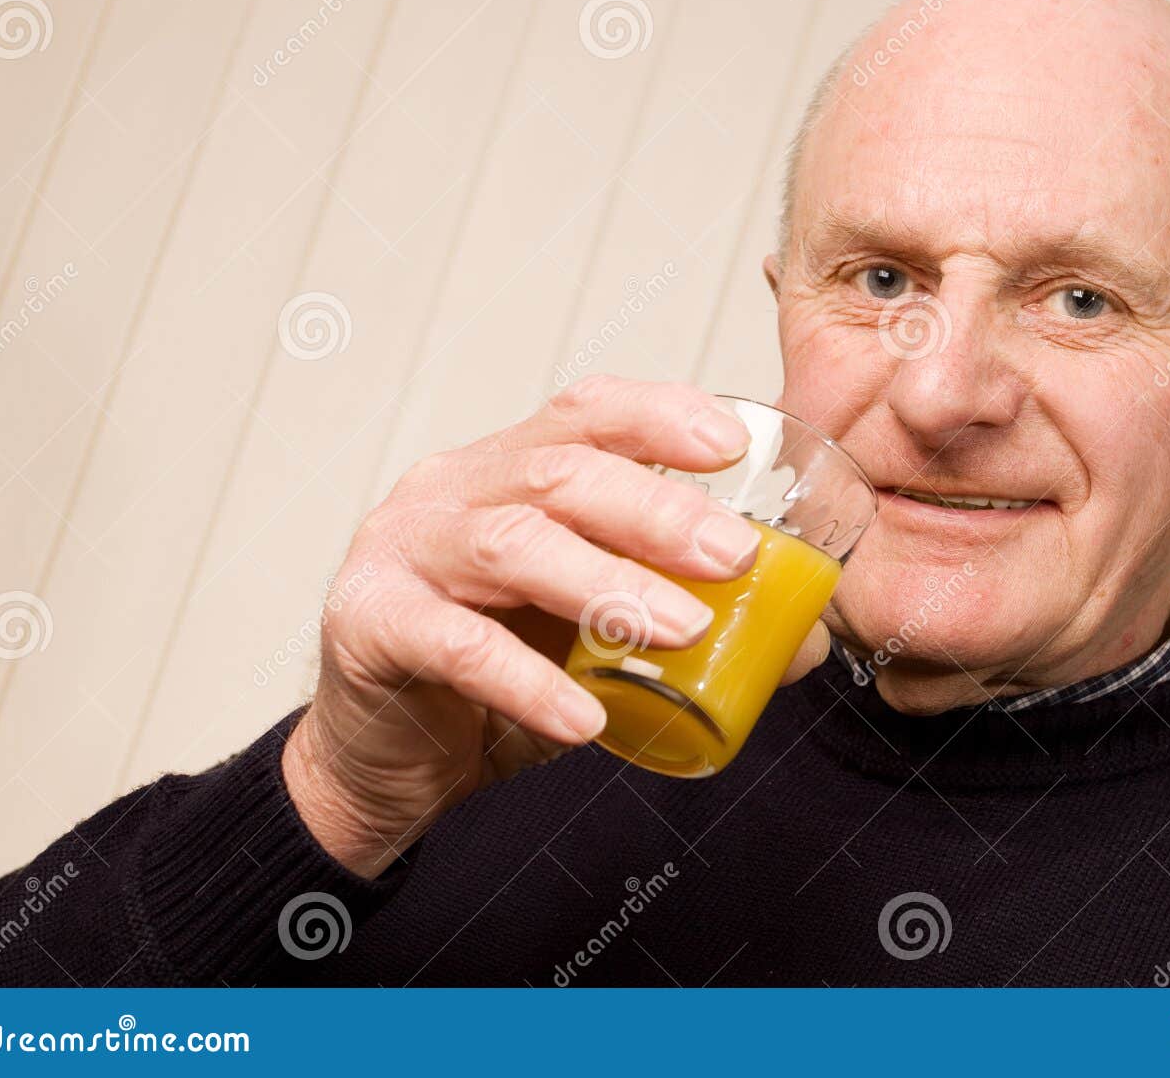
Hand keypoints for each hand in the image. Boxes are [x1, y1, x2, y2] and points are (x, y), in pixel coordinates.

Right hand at [281, 376, 829, 876]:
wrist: (386, 758)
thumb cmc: (496, 678)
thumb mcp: (592, 634)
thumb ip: (673, 617)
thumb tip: (800, 637)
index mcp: (510, 469)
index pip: (587, 412)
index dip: (660, 415)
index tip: (732, 444)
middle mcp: (455, 489)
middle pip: (561, 471)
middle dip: (658, 510)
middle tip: (732, 557)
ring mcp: (405, 548)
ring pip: (513, 542)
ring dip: (608, 583)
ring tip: (681, 628)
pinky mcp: (370, 622)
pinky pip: (457, 643)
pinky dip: (528, 680)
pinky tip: (584, 717)